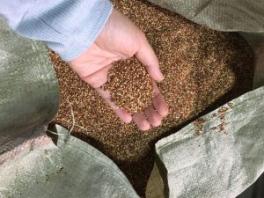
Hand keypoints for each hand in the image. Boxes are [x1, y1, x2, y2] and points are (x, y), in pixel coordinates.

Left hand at [69, 9, 168, 130]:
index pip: (149, 84)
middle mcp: (125, 72)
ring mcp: (112, 78)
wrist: (87, 29)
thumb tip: (160, 79)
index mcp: (137, 62)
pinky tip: (128, 119)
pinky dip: (118, 109)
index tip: (164, 111)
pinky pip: (109, 98)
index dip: (157, 98)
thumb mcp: (139, 42)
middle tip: (156, 122)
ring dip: (136, 112)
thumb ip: (150, 62)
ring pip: (126, 99)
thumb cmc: (116, 31)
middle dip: (148, 109)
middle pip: (139, 94)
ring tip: (146, 126)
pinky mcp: (98, 83)